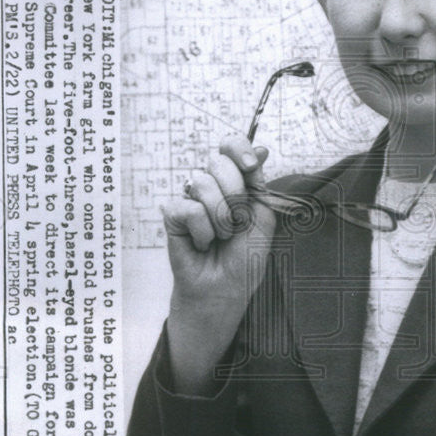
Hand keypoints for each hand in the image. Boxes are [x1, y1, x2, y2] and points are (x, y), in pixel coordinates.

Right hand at [163, 136, 275, 305]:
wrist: (226, 288)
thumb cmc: (245, 257)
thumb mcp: (262, 217)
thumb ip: (258, 183)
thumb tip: (261, 149)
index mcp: (235, 183)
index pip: (231, 147)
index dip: (238, 149)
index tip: (250, 166)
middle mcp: (212, 187)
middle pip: (218, 162)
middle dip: (235, 193)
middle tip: (237, 221)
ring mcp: (190, 199)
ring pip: (202, 184)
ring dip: (221, 218)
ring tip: (221, 237)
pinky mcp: (173, 216)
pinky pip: (189, 209)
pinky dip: (203, 231)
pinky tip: (202, 243)